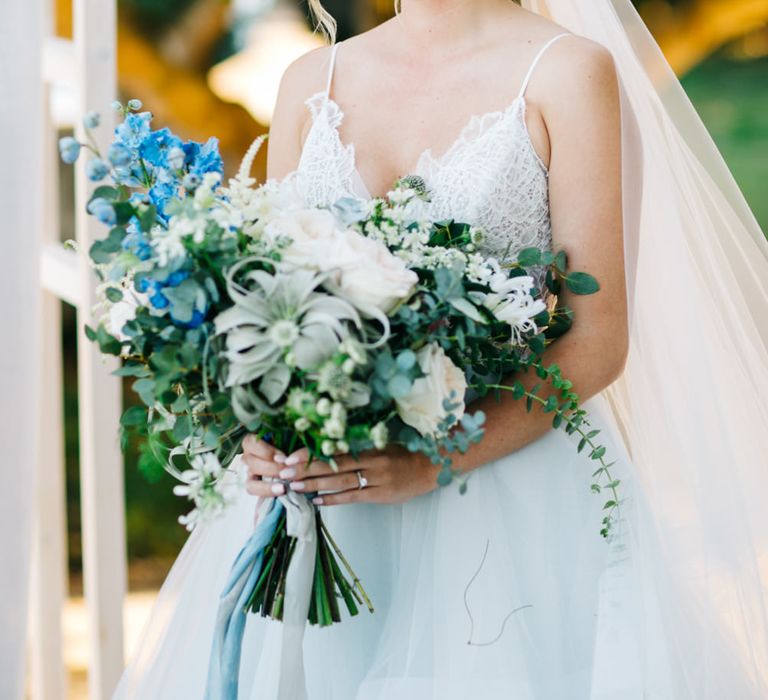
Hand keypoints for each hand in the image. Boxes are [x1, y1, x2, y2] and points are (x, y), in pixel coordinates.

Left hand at [240, 434, 437, 505]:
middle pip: (333, 465)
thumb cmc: (403, 454)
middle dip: (307, 469)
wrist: (431, 467)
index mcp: (368, 445)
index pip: (334, 449)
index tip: (290, 455)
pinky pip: (353, 497)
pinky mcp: (380, 494)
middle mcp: (371, 460)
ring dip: (315, 485)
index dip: (311, 452)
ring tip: (294, 487)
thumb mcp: (381, 443)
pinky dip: (334, 499)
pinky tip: (317, 501)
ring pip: (340, 482)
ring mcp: (376, 479)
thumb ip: (358, 446)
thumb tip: (327, 447)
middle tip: (284, 472)